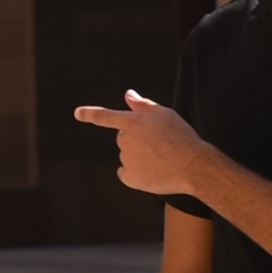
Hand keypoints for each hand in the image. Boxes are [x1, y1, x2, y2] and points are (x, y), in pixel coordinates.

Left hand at [76, 88, 215, 202]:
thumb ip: (143, 105)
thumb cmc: (182, 137)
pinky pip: (127, 173)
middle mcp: (124, 140)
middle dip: (138, 140)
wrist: (193, 167)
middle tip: (160, 144)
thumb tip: (128, 95)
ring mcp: (126, 159)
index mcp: (132, 122)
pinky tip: (154, 171)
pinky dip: (137, 174)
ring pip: (128, 156)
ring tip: (162, 159)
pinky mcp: (128, 177)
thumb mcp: (165, 115)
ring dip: (140, 157)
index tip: (78, 113)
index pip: (105, 116)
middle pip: (124, 138)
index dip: (90, 114)